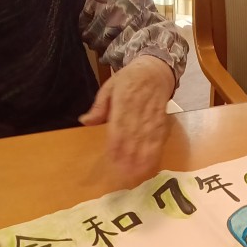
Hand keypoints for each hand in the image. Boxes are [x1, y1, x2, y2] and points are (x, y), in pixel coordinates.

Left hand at [79, 55, 174, 180]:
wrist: (155, 71)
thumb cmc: (129, 80)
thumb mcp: (109, 87)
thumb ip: (98, 107)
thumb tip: (85, 121)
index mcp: (123, 101)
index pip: (118, 127)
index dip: (115, 145)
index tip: (111, 160)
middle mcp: (139, 111)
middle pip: (133, 138)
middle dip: (129, 158)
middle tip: (122, 174)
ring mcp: (152, 118)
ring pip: (147, 142)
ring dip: (141, 160)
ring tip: (134, 175)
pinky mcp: (162, 123)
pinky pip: (158, 141)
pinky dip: (154, 155)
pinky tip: (149, 166)